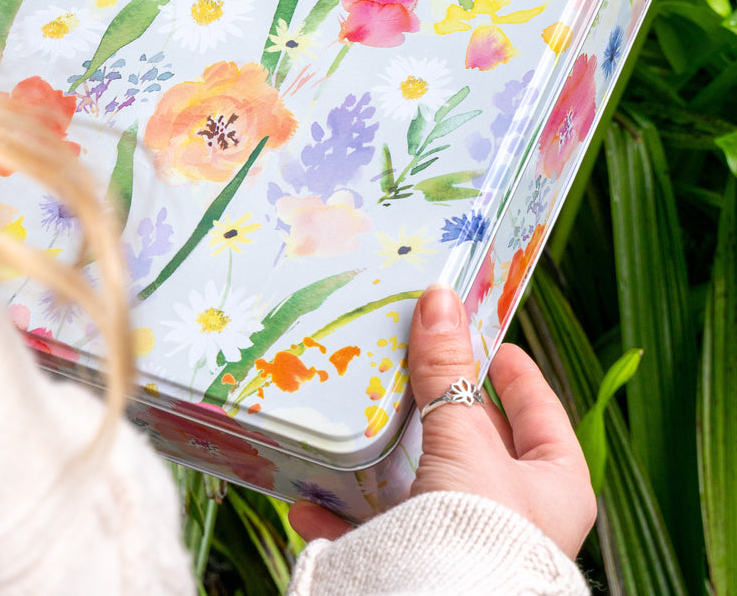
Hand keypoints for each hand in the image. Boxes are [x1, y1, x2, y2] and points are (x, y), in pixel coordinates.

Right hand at [289, 284, 595, 559]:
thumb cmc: (479, 526)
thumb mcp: (463, 436)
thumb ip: (446, 371)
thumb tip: (440, 300)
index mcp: (557, 484)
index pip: (540, 410)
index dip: (511, 369)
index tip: (478, 336)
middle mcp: (521, 517)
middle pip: (476, 444)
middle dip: (437, 408)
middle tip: (407, 365)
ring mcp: (472, 543)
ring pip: (425, 486)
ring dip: (386, 460)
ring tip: (356, 422)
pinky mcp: (425, 568)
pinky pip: (379, 535)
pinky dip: (344, 517)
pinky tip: (312, 500)